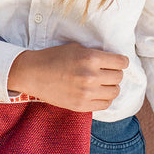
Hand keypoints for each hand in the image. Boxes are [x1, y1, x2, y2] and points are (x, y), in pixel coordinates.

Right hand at [7, 42, 128, 110]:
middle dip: (115, 73)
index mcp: (90, 58)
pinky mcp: (81, 105)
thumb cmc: (53, 57)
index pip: (121, 62)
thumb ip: (95, 54)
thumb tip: (113, 61)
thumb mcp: (76, 48)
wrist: (33, 73)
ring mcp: (86, 93)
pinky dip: (104, 98)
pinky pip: (105, 104)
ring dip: (111, 86)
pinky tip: (97, 93)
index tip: (118, 62)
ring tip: (102, 83)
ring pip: (114, 92)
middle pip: (119, 77)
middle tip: (107, 72)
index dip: (121, 62)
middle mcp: (91, 76)